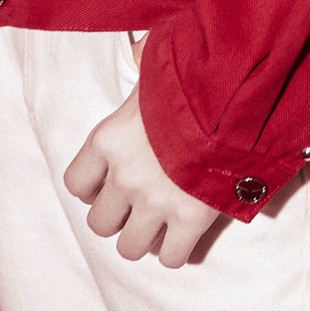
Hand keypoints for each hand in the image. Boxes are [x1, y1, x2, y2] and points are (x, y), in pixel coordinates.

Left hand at [64, 80, 220, 267]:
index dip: (92, 188)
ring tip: (159, 223)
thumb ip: (140, 63)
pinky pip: (171, 258)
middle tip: (137, 205)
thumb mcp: (156, 63)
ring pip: (130, 248)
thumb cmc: (193, 75)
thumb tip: (138, 52)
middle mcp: (124, 176)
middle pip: (100, 224)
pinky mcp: (190, 220)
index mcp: (108, 140)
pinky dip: (176, 251)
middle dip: (118, 218)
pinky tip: (184, 233)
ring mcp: (156, 202)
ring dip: (144, 239)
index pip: (75, 184)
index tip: (108, 183)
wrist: (234, 96)